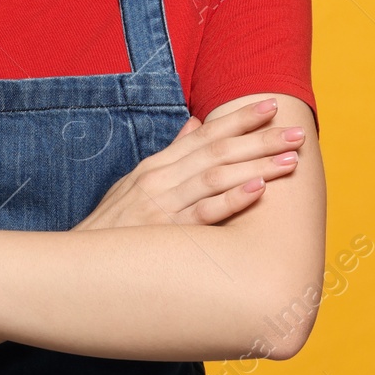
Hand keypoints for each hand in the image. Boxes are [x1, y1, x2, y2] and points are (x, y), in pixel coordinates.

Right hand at [73, 98, 305, 230]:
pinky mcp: (165, 235)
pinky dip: (232, 199)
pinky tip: (258, 189)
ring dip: (258, 165)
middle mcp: (161, 180)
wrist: (76, 267)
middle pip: (218, 151)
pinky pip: (204, 214)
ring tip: (291, 159)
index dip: (240, 119)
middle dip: (261, 139)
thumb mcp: (133, 184)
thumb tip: (195, 125)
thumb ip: (169, 154)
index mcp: (157, 166)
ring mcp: (163, 206)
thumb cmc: (111, 230)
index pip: (205, 135)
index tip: (271, 106)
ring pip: (217, 177)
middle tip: (297, 131)